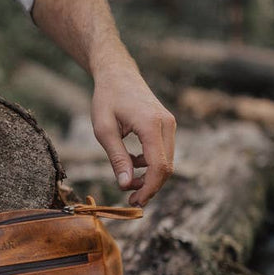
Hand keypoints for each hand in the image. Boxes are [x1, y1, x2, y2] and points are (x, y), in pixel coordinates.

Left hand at [90, 62, 175, 206]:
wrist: (117, 73)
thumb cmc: (107, 98)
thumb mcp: (104, 130)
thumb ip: (117, 158)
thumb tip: (126, 185)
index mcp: (151, 124)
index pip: (159, 166)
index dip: (148, 189)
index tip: (133, 201)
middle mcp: (167, 124)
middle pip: (167, 168)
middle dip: (150, 186)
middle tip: (129, 197)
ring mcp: (169, 124)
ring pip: (167, 162)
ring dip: (149, 176)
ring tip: (126, 180)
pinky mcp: (167, 126)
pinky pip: (163, 152)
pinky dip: (150, 164)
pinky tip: (132, 163)